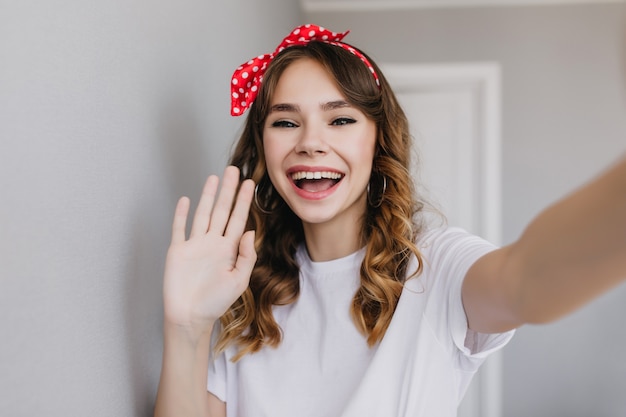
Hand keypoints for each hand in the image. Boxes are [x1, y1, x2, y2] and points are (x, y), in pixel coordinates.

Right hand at [162, 166, 255, 334]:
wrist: (190, 317)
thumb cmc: (215, 303)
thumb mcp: (238, 280)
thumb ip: (246, 256)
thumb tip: (251, 232)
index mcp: (228, 250)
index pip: (238, 220)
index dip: (244, 202)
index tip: (251, 184)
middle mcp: (212, 243)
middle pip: (222, 211)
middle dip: (228, 191)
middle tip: (235, 170)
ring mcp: (194, 245)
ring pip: (202, 214)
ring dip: (208, 196)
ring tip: (215, 178)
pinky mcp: (177, 251)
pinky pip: (179, 229)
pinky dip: (181, 214)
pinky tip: (185, 199)